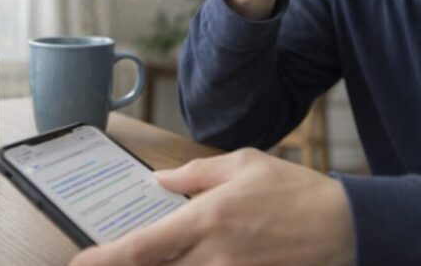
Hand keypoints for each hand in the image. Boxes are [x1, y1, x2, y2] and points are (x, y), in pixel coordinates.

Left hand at [69, 148, 354, 265]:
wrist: (343, 226)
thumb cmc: (292, 189)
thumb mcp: (243, 164)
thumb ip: (196, 173)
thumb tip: (160, 181)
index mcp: (207, 219)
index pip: (143, 247)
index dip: (105, 260)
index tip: (77, 263)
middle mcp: (213, 256)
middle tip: (101, 261)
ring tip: (147, 255)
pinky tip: (184, 260)